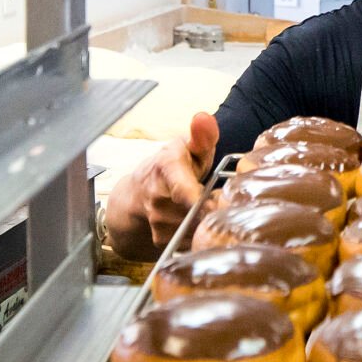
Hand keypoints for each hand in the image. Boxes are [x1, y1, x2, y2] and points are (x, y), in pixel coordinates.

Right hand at [104, 112, 219, 257]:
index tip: (218, 203)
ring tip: (211, 209)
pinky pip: (192, 243)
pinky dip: (201, 236)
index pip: (183, 190)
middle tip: (224, 200)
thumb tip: (204, 118)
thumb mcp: (186, 149)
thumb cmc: (171, 168)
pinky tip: (201, 223)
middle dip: (216, 209)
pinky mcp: (162, 241)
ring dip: (209, 223)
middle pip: (199, 213)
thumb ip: (201, 136)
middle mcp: (158, 198)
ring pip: (197, 229)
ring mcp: (158, 222)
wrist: (137, 195)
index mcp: (166, 169)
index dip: (201, 200)